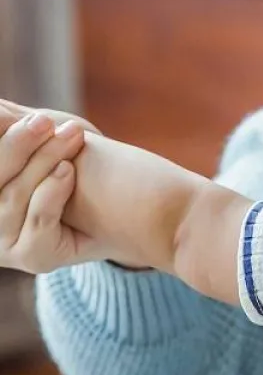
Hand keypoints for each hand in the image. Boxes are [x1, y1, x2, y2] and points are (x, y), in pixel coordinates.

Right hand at [0, 102, 98, 272]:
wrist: (136, 215)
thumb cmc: (83, 170)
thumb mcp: (41, 144)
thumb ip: (11, 128)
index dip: (4, 138)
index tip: (30, 115)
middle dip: (20, 144)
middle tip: (45, 120)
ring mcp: (7, 247)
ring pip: (15, 196)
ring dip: (43, 162)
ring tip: (67, 137)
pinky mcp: (32, 258)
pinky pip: (38, 220)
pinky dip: (53, 192)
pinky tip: (68, 170)